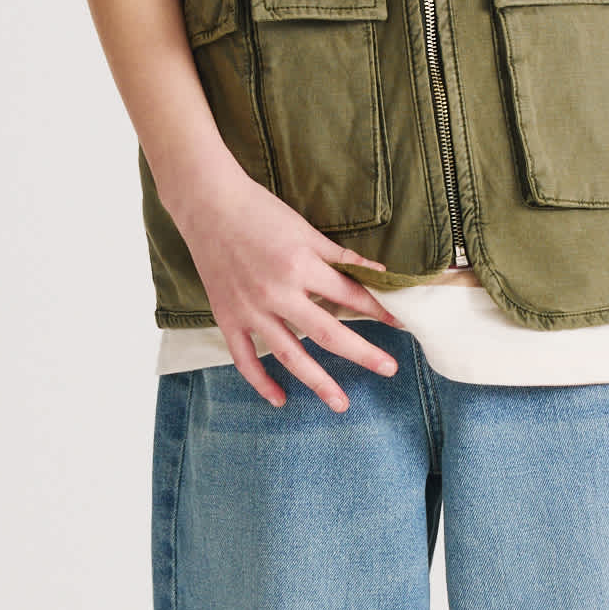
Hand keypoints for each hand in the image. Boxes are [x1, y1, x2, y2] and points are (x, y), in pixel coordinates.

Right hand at [168, 163, 404, 410]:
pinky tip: (280, 400)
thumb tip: (379, 271)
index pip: (349, 296)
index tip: (400, 324)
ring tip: (341, 404)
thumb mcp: (306, 230)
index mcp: (300, 266)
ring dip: (318, 382)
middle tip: (390, 370)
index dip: (378, 311)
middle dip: (362, 354)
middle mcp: (277, 293)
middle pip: (328, 333)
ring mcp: (251, 310)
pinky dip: (261, 382)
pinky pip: (245, 359)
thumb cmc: (260, 211)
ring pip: (289, 355)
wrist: (208, 206)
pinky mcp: (228, 318)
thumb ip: (341, 256)